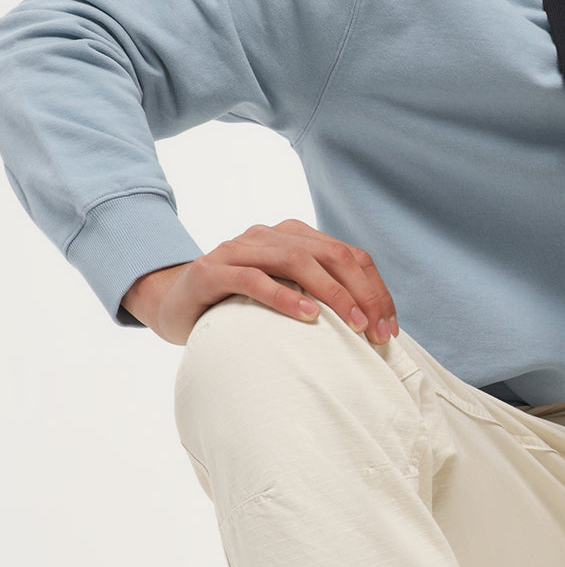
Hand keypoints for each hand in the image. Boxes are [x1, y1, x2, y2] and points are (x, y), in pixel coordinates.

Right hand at [120, 219, 400, 347]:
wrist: (172, 303)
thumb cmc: (237, 305)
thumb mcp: (285, 296)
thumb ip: (319, 297)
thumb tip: (372, 327)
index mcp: (293, 236)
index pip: (349, 254)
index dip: (376, 289)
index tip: (390, 328)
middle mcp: (268, 235)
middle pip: (331, 255)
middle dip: (362, 293)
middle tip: (377, 331)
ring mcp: (238, 249)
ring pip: (297, 261)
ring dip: (332, 294)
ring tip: (354, 324)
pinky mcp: (212, 271)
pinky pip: (254, 279)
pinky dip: (285, 296)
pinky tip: (308, 316)